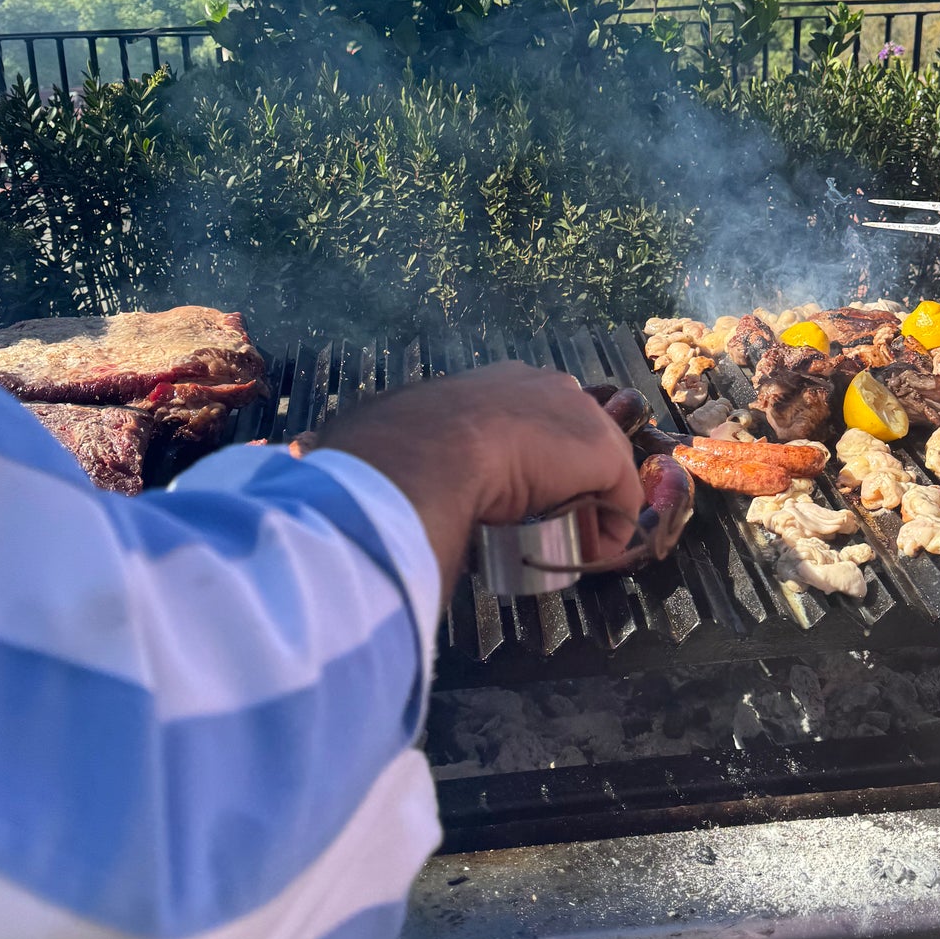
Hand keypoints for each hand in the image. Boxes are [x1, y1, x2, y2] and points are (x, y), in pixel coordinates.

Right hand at [290, 363, 644, 601]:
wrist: (422, 455)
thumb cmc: (392, 449)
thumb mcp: (386, 441)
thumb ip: (383, 450)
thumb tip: (321, 462)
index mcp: (484, 384)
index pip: (520, 416)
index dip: (523, 456)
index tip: (510, 492)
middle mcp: (536, 384)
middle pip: (568, 435)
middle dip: (564, 477)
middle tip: (544, 524)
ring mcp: (573, 415)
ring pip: (596, 467)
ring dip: (588, 506)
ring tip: (566, 545)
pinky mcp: (598, 452)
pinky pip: (618, 497)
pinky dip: (611, 529)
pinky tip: (597, 554)